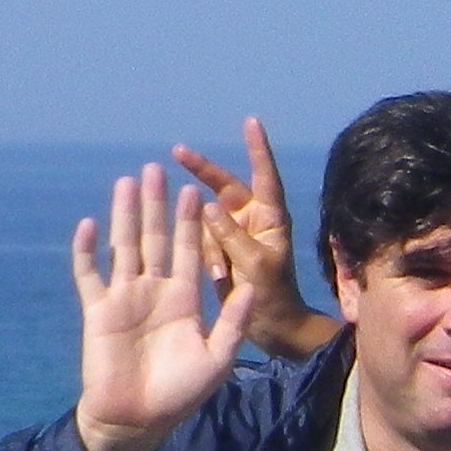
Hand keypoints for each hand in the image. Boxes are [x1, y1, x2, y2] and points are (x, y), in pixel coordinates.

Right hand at [72, 165, 257, 450]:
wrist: (140, 417)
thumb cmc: (182, 392)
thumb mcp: (217, 356)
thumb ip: (232, 321)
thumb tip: (251, 290)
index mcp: (184, 298)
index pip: (189, 250)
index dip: (191, 222)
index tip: (196, 190)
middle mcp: (154, 291)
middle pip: (155, 239)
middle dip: (157, 205)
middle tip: (156, 169)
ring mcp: (124, 297)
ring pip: (124, 246)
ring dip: (125, 215)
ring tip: (127, 183)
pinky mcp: (98, 310)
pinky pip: (89, 275)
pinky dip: (86, 251)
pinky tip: (88, 224)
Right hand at [180, 120, 342, 359]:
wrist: (270, 328)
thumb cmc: (273, 298)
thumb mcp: (255, 266)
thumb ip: (232, 235)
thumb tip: (208, 205)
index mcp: (271, 219)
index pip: (264, 177)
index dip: (258, 149)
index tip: (251, 122)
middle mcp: (252, 220)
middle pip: (223, 186)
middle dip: (202, 172)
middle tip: (177, 153)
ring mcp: (233, 233)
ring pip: (204, 218)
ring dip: (209, 244)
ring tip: (222, 273)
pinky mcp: (217, 249)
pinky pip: (198, 239)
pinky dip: (204, 255)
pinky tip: (217, 275)